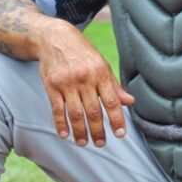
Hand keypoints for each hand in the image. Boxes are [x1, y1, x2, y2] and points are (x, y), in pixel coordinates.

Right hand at [38, 23, 134, 146]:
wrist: (55, 38)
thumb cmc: (82, 53)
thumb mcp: (101, 65)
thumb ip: (114, 86)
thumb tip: (130, 102)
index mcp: (100, 73)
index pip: (112, 101)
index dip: (117, 119)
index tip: (120, 134)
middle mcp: (85, 79)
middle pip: (94, 111)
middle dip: (98, 131)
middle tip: (101, 144)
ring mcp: (67, 83)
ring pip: (76, 113)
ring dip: (80, 131)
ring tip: (84, 143)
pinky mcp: (52, 86)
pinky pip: (57, 109)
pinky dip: (61, 124)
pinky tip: (65, 134)